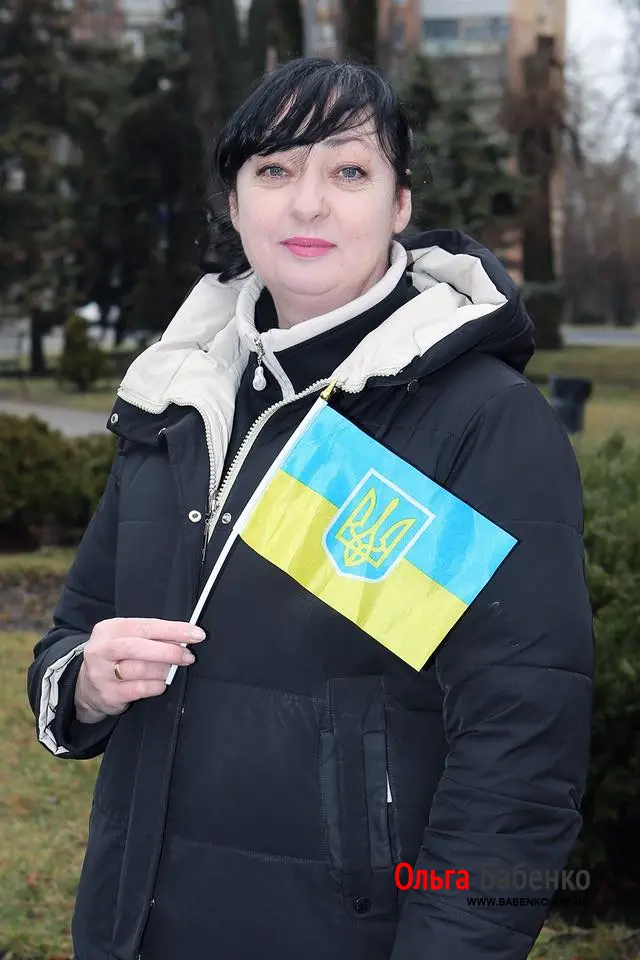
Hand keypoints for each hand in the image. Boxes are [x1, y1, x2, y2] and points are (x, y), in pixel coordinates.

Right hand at [73, 617, 205, 723]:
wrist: (87, 687)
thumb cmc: (117, 657)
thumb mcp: (127, 639)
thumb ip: (150, 636)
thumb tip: (185, 637)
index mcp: (109, 629)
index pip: (146, 626)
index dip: (173, 630)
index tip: (196, 634)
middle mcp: (101, 649)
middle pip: (138, 647)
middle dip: (169, 651)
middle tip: (189, 656)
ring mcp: (101, 673)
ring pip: (139, 669)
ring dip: (164, 669)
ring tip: (174, 670)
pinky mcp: (107, 694)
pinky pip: (138, 689)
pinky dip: (155, 686)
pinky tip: (161, 684)